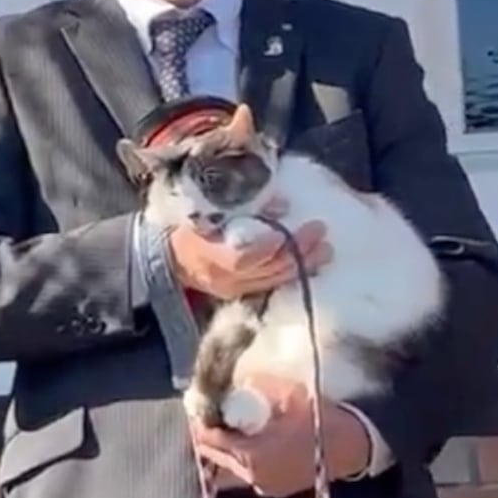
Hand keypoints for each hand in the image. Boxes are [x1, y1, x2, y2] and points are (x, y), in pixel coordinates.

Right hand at [170, 216, 330, 300]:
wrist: (170, 258)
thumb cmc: (188, 225)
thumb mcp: (204, 208)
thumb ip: (239, 204)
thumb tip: (281, 203)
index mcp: (205, 252)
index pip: (239, 258)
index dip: (264, 247)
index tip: (283, 231)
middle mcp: (220, 277)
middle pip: (263, 269)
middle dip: (296, 250)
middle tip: (319, 230)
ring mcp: (231, 289)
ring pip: (272, 280)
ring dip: (302, 264)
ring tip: (326, 249)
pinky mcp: (240, 294)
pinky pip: (270, 286)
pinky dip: (293, 274)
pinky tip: (313, 264)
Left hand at [192, 375, 369, 497]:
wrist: (353, 445)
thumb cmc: (319, 419)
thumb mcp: (287, 394)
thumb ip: (258, 387)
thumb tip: (239, 381)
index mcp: (251, 456)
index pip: (209, 441)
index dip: (199, 423)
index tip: (194, 406)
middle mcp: (252, 477)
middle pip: (214, 458)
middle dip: (207, 437)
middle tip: (206, 416)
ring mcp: (264, 487)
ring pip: (228, 470)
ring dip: (222, 451)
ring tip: (223, 429)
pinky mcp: (275, 489)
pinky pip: (246, 474)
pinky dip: (238, 459)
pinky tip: (244, 442)